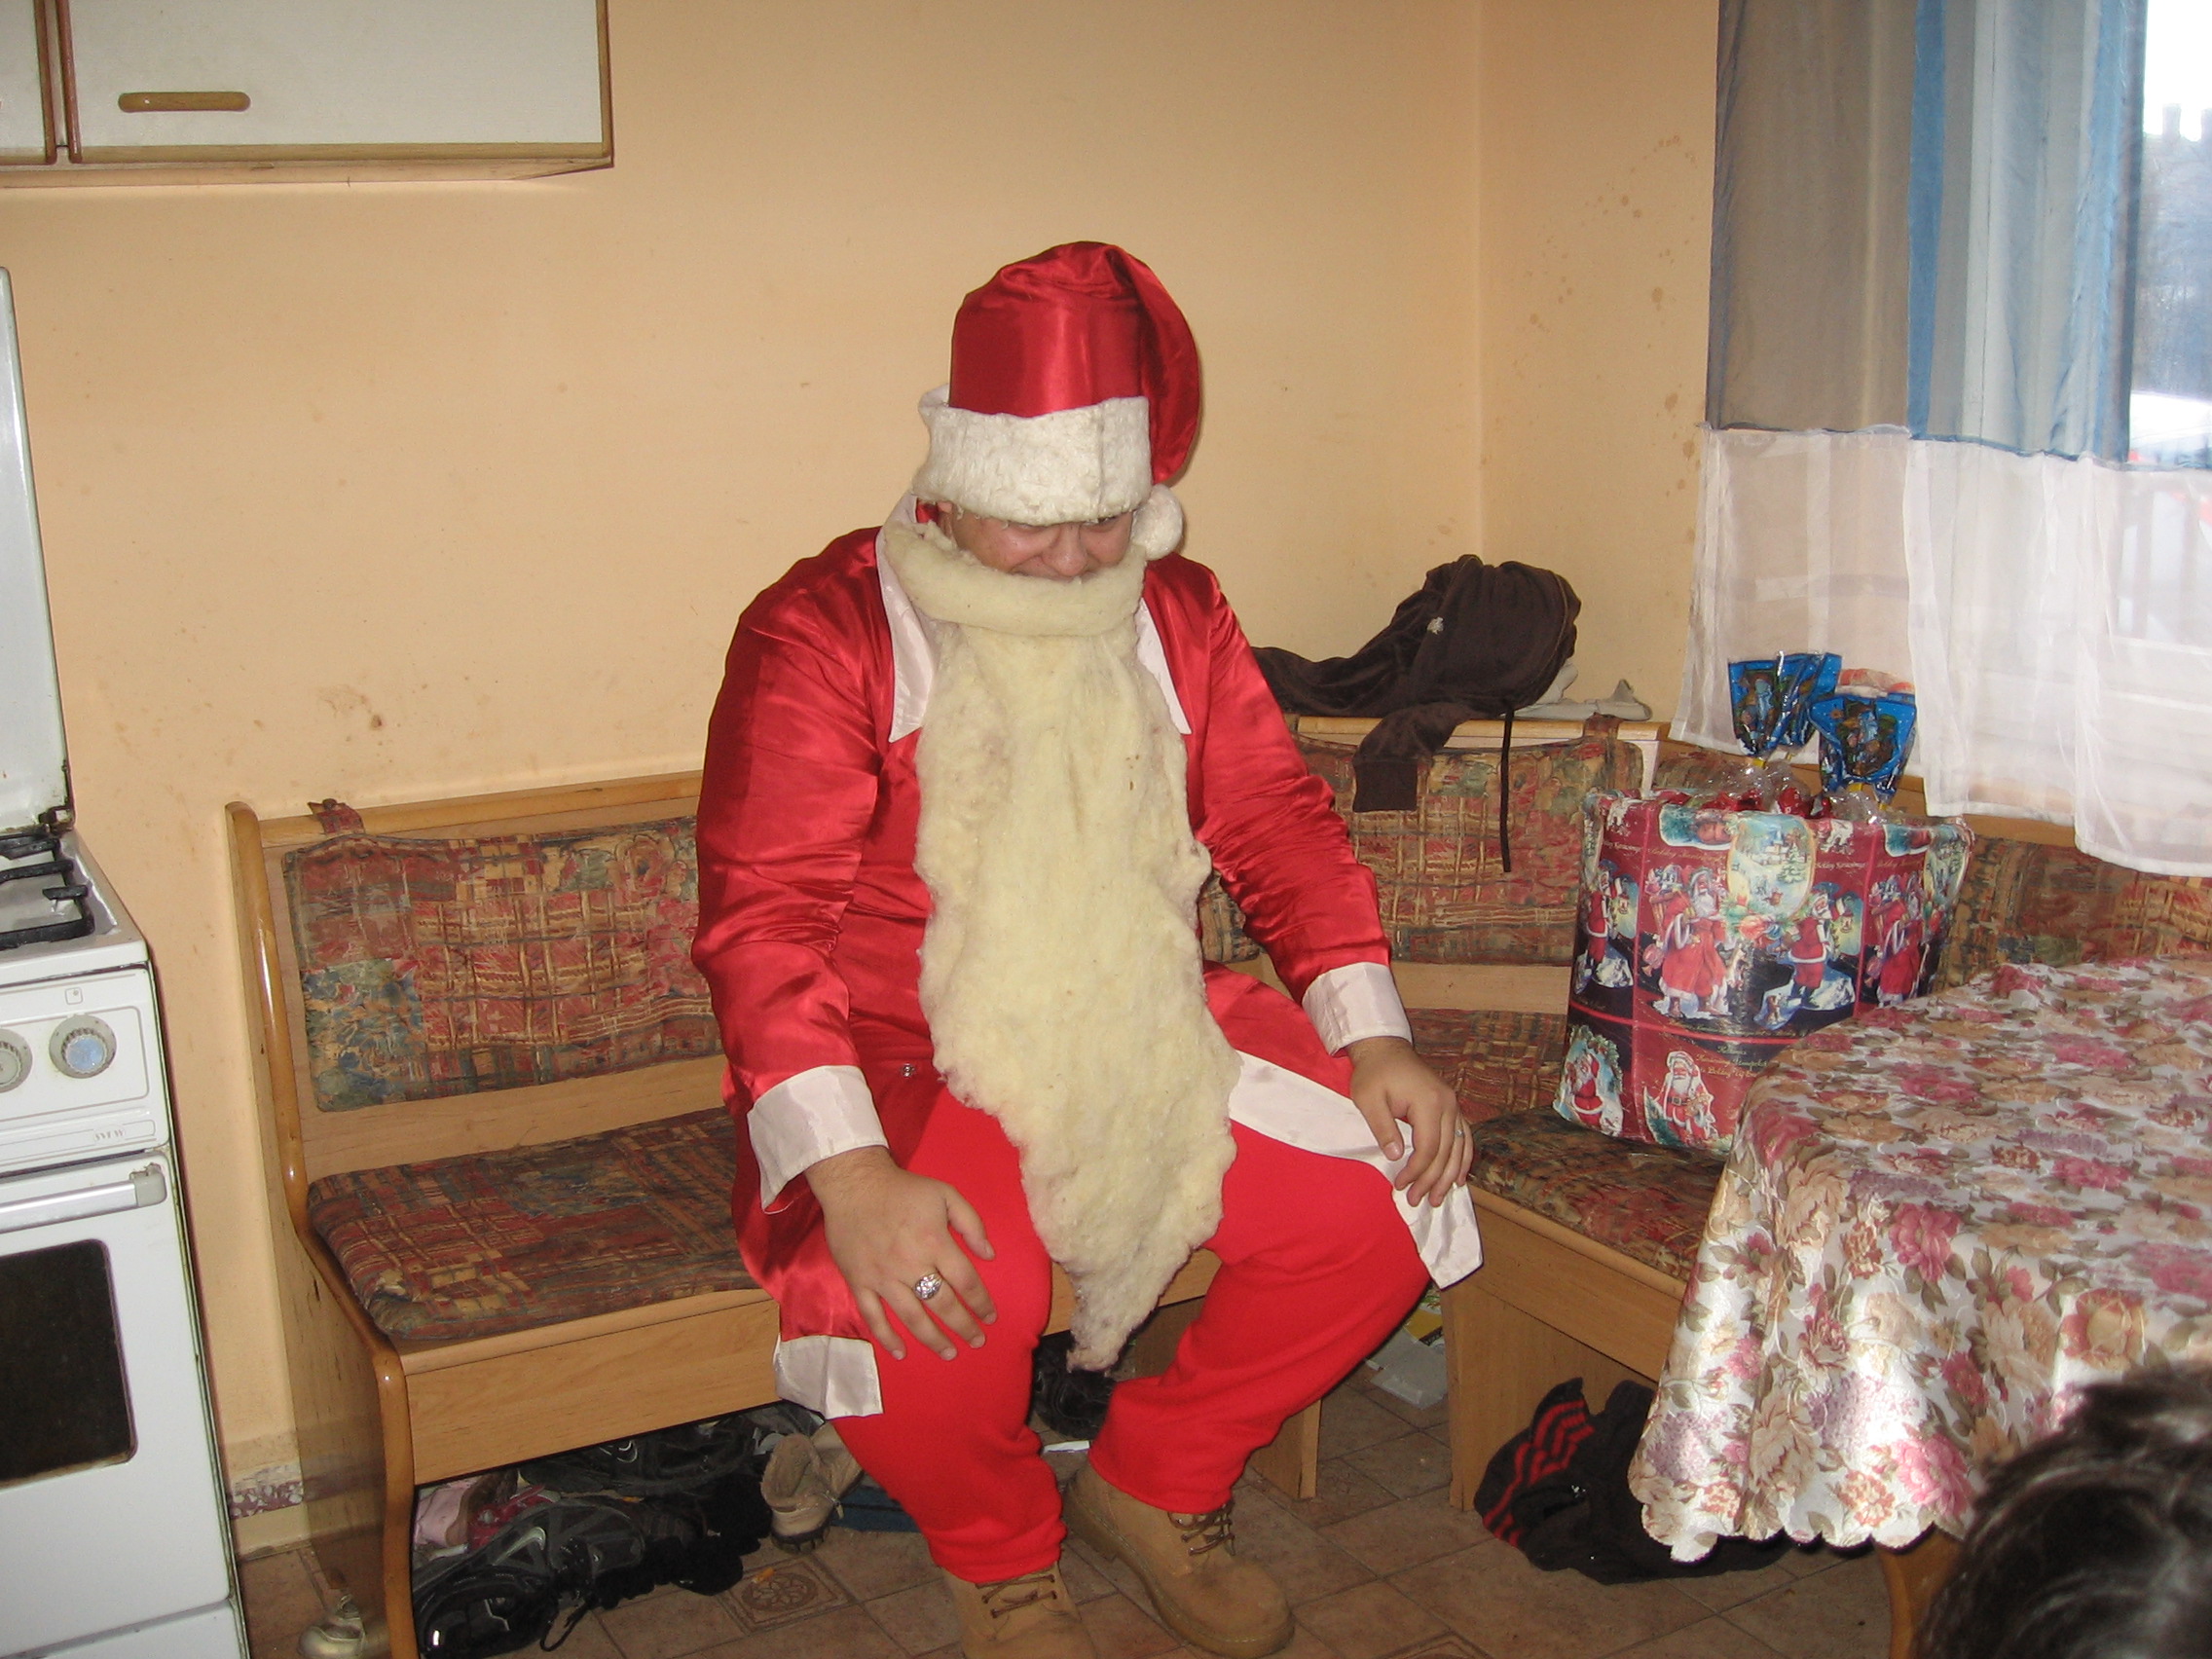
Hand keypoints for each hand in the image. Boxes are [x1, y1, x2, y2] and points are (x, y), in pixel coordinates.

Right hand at [807, 1147, 996, 1360]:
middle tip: (976, 1341)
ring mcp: (882, 1277)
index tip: (990, 1317)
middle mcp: (910, 1265)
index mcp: (934, 1242)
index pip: (965, 1281)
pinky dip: (887, 1337)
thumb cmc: (904, 1189)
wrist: (855, 1184)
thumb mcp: (946, 1194)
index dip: (981, 1303)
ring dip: (933, 1339)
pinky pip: (873, 1316)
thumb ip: (971, 1223)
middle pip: (942, 1305)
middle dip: (963, 1327)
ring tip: (949, 1353)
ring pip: (911, 1317)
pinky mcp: (859, 1282)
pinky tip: (901, 1352)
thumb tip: (990, 1255)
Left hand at [1346, 1035, 1470, 1206]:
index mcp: (1428, 1102)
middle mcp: (1448, 1104)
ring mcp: (1453, 1104)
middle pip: (1446, 1151)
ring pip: (1459, 1147)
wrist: (1385, 1048)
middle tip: (1417, 1201)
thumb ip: (1383, 1127)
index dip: (1416, 1171)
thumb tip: (1397, 1156)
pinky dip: (1463, 1157)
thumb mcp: (1368, 1099)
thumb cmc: (1374, 1073)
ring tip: (1438, 1198)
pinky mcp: (1452, 1106)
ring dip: (1450, 1175)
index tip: (1400, 1186)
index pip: (1428, 1147)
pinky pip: (1464, 1136)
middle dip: (1432, 1180)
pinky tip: (1458, 1177)